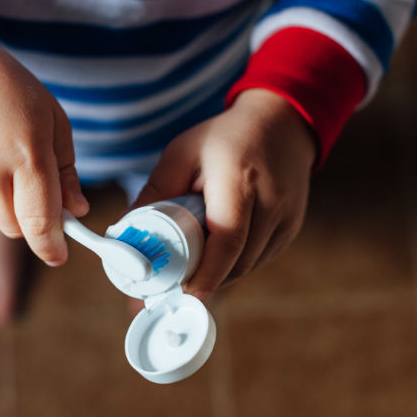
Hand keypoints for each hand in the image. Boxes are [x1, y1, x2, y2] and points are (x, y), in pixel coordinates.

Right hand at [0, 19, 88, 265]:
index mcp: (26, 153)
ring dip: (9, 207)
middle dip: (34, 221)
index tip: (60, 256)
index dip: (52, 247)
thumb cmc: (10, 91)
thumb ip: (66, 172)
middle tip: (39, 192)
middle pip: (18, 229)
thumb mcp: (52, 121)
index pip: (40, 222)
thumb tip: (77, 211)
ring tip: (6, 162)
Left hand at [132, 89, 314, 297]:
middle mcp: (271, 202)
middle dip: (204, 279)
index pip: (227, 240)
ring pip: (248, 267)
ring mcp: (287, 218)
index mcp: (239, 181)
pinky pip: (259, 260)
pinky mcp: (291, 229)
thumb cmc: (224, 139)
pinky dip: (235, 264)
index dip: (204, 273)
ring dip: (219, 273)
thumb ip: (154, 192)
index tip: (180, 292)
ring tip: (191, 266)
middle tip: (172, 285)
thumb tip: (125, 233)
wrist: (280, 124)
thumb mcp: (181, 154)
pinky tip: (217, 253)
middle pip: (236, 261)